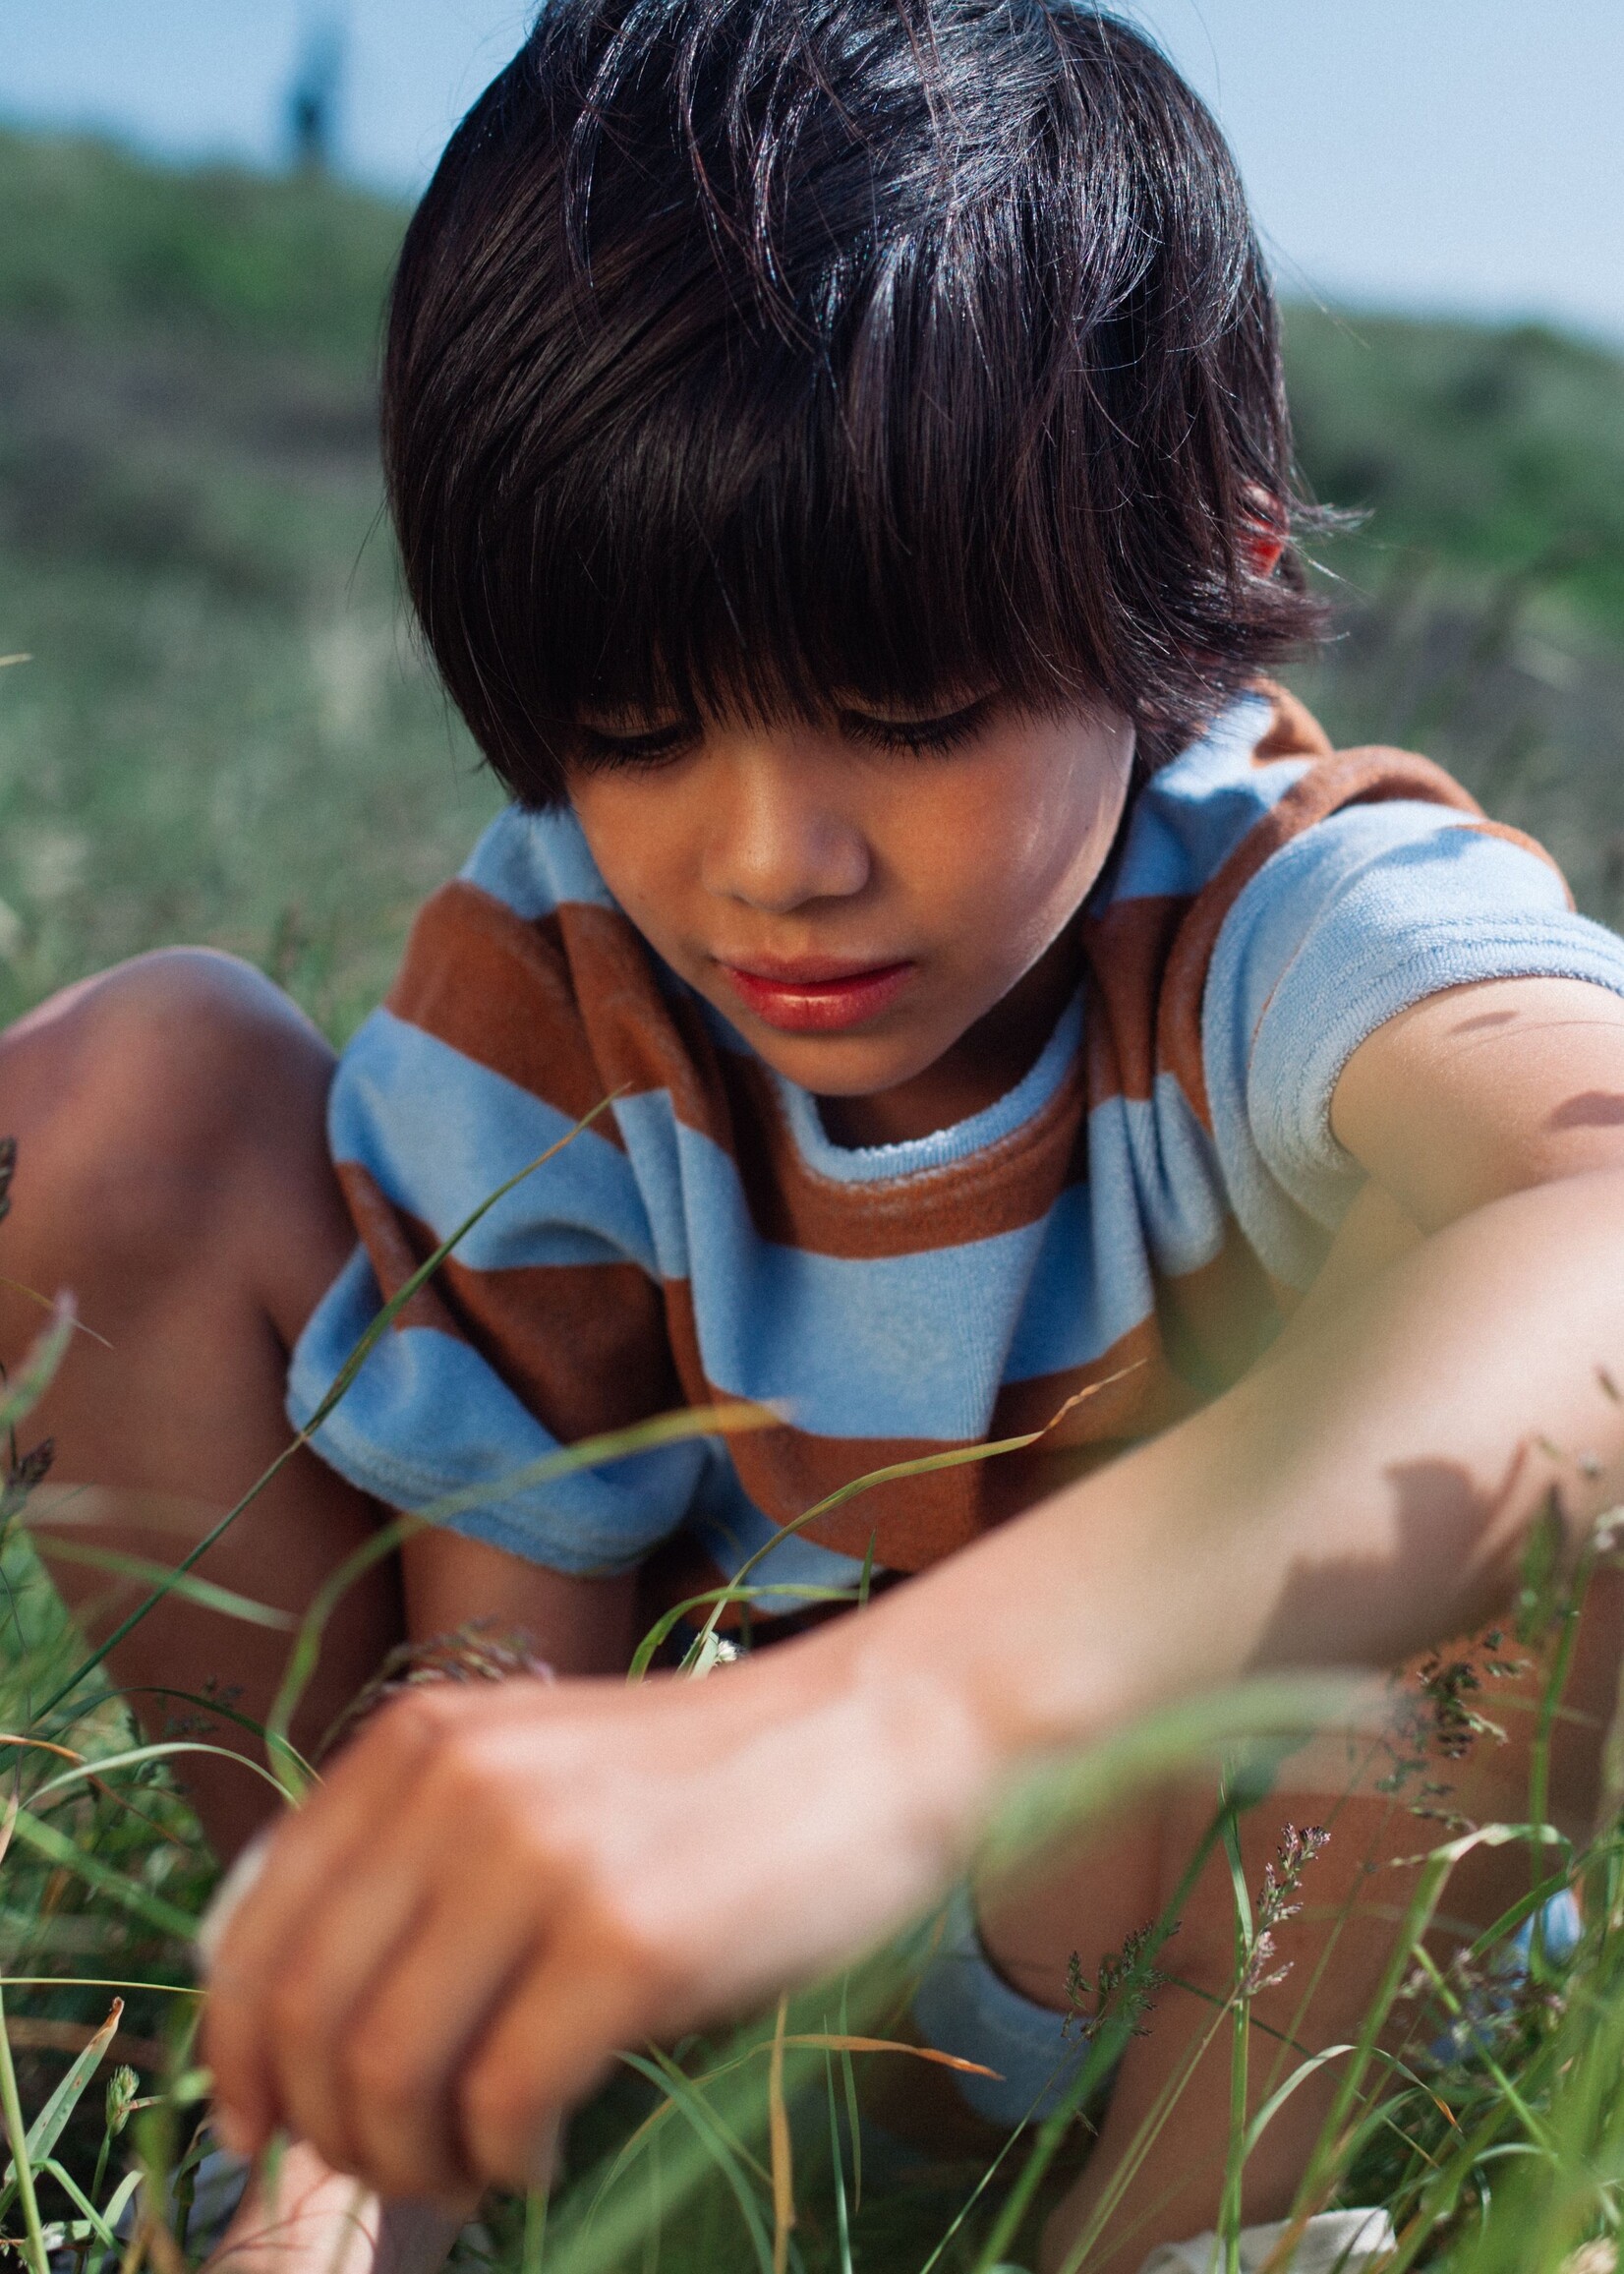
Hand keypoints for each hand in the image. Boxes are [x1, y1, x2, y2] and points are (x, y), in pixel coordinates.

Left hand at [202, 1636, 992, 2200]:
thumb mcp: (532, 1773)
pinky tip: (543, 2153)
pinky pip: (500, 2104)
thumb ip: (419, 1853)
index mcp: (419, 1743)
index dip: (235, 2056)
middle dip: (326, 2130)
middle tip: (395, 2168)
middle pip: (304, 2015)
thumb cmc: (704, 1783)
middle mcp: (458, 1786)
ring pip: (383, 2073)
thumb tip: (302, 2021)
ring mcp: (541, 1858)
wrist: (876, 1737)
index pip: (253, 1929)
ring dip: (410, 2160)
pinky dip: (504, 2162)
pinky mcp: (628, 1939)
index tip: (260, 2132)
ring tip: (475, 2165)